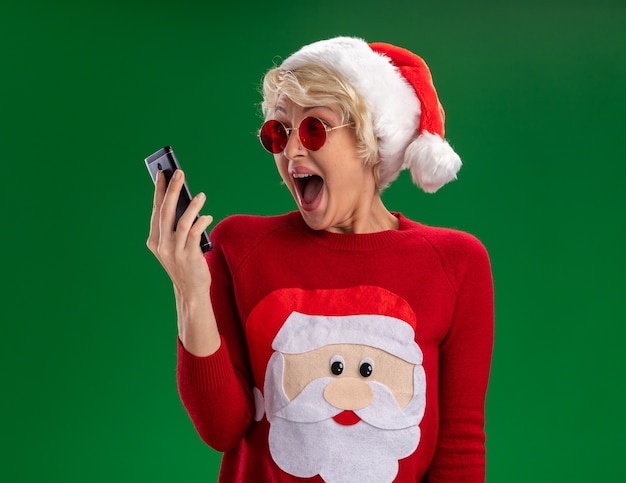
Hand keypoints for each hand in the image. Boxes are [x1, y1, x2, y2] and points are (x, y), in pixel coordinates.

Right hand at [147, 169, 219, 354]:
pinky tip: (208, 216)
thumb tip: (186, 201)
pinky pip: (196, 234)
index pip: (156, 210)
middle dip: (173, 190)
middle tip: (179, 172)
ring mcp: (175, 252)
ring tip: (201, 195)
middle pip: (166, 211)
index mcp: (155, 240)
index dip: (160, 190)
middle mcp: (162, 245)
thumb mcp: (176, 245)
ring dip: (192, 205)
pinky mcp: (189, 257)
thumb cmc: (185, 264)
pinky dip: (202, 222)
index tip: (163, 173)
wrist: (191, 292)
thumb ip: (177, 227)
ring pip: (182, 222)